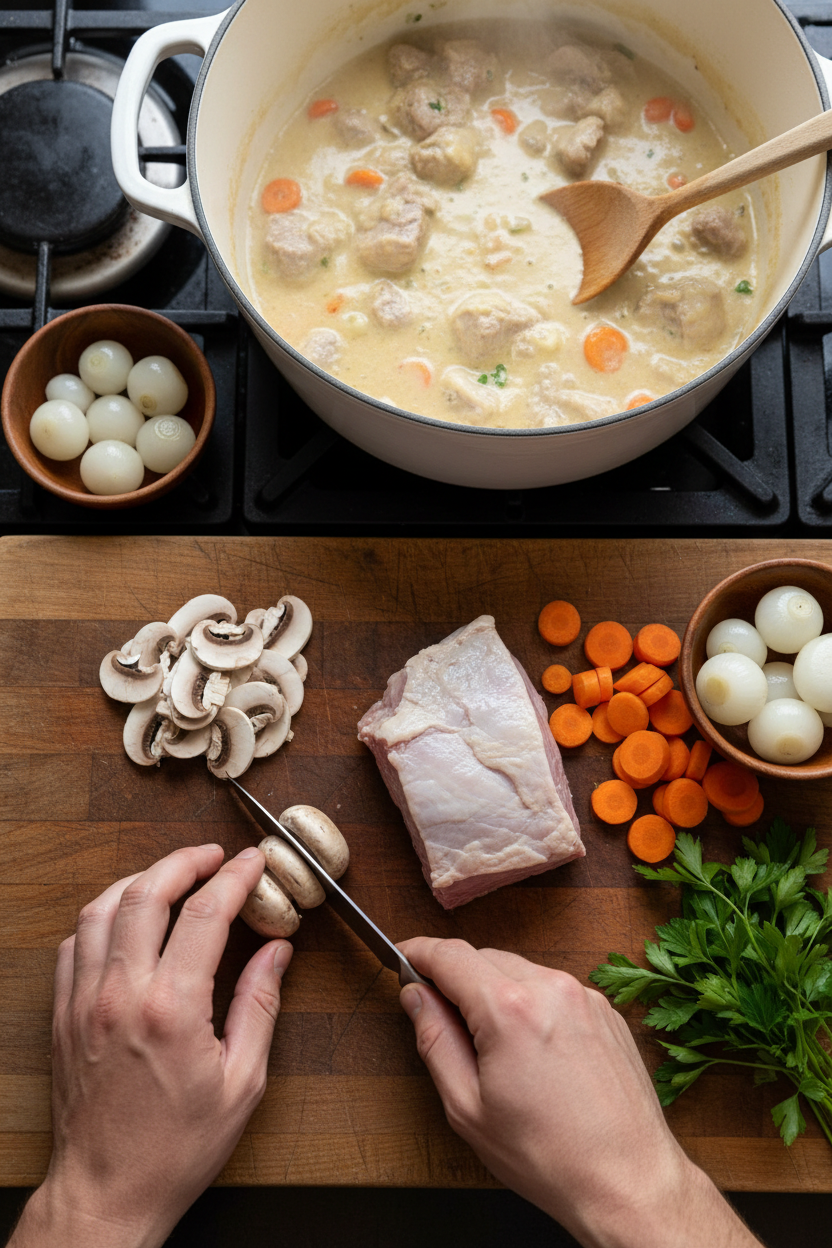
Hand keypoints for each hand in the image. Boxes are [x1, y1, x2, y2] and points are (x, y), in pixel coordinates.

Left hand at [12, 844, 290, 1247]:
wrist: (107, 1191)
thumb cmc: (176, 1147)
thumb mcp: (242, 1081)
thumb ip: (260, 1005)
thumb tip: (277, 952)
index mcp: (172, 1009)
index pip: (205, 913)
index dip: (234, 877)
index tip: (252, 862)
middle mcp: (121, 994)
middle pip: (147, 893)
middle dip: (185, 861)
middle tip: (213, 856)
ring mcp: (84, 1001)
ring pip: (102, 907)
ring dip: (140, 880)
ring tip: (170, 876)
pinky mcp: (63, 1014)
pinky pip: (75, 942)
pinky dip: (102, 916)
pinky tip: (126, 920)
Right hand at [399, 938, 759, 1247]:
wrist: (627, 1181)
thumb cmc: (549, 1155)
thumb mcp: (467, 1107)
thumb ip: (434, 1040)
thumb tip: (416, 996)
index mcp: (509, 1009)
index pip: (449, 955)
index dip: (418, 952)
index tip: (403, 956)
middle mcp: (550, 988)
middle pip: (484, 957)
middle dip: (456, 978)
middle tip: (441, 1019)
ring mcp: (583, 996)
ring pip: (520, 970)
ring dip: (495, 991)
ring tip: (494, 1049)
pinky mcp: (605, 1010)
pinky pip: (553, 988)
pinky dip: (532, 1003)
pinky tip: (533, 1052)